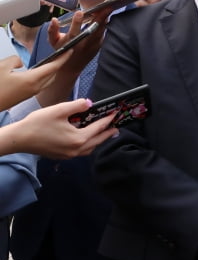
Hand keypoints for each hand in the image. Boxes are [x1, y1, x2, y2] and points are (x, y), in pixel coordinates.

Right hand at [0, 49, 75, 111]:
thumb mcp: (2, 67)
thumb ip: (14, 60)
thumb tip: (21, 63)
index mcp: (32, 80)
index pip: (53, 67)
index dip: (63, 58)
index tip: (70, 50)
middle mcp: (35, 88)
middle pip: (53, 74)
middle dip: (59, 64)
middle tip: (61, 54)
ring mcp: (31, 93)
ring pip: (47, 80)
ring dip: (51, 71)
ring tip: (51, 61)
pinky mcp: (26, 96)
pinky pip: (40, 85)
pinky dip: (44, 77)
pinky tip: (38, 72)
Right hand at [3, 98, 117, 158]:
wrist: (19, 139)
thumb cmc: (38, 123)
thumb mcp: (59, 110)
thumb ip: (77, 106)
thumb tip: (89, 103)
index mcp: (78, 138)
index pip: (99, 128)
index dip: (108, 120)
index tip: (116, 114)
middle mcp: (76, 149)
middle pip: (98, 141)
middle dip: (108, 133)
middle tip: (116, 127)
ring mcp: (69, 155)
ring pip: (90, 148)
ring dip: (98, 140)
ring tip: (104, 133)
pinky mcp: (62, 156)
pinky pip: (81, 152)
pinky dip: (88, 145)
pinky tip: (86, 139)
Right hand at [47, 10, 106, 73]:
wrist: (72, 66)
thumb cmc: (62, 51)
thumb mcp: (53, 41)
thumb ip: (52, 30)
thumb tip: (54, 20)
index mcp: (71, 41)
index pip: (74, 31)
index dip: (76, 22)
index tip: (80, 12)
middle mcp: (84, 43)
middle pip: (94, 29)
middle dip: (100, 17)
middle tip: (105, 6)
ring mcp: (93, 45)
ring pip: (101, 30)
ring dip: (105, 19)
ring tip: (108, 7)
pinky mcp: (99, 45)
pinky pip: (103, 32)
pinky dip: (105, 24)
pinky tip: (107, 15)